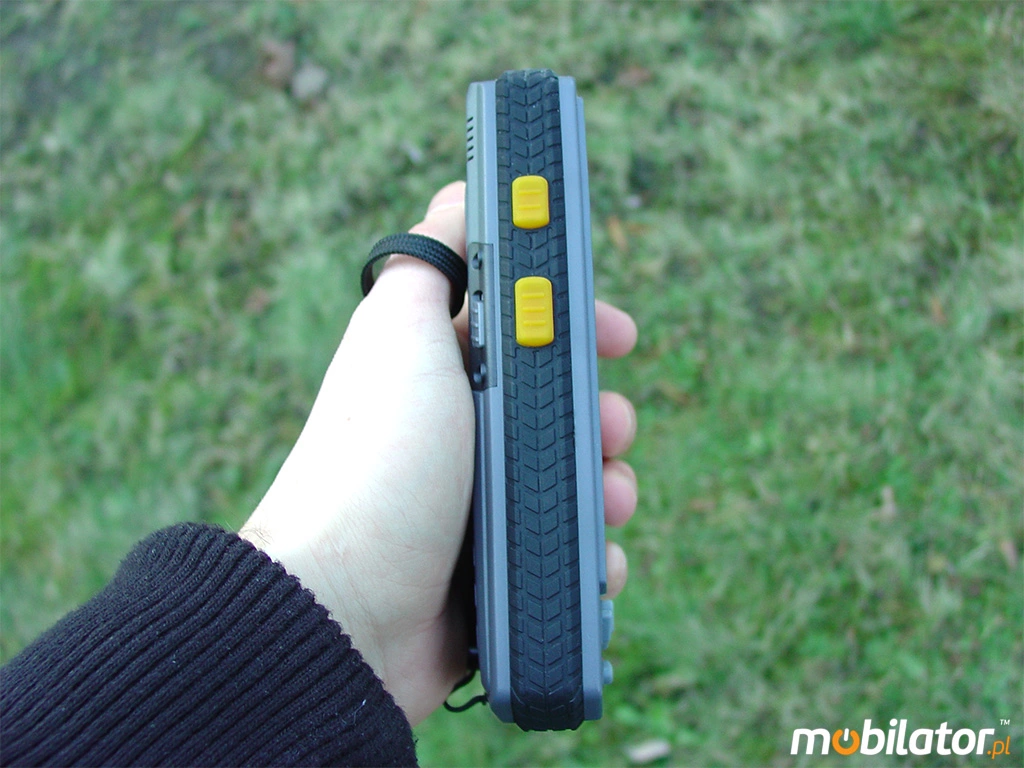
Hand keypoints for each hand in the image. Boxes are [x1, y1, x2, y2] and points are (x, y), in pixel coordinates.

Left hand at [240, 181, 637, 724]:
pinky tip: (592, 561)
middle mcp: (459, 437)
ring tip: (607, 504)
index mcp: (441, 375)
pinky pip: (565, 552)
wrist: (345, 605)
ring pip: (574, 482)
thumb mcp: (400, 330)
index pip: (524, 333)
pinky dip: (589, 554)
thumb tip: (462, 192)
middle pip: (561, 409)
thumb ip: (436, 257)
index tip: (614, 335)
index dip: (576, 326)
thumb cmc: (378, 461)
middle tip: (609, 431)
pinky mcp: (495, 572)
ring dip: (609, 488)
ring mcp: (478, 509)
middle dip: (600, 415)